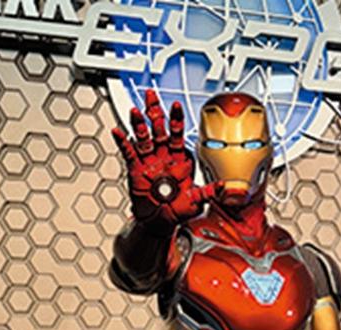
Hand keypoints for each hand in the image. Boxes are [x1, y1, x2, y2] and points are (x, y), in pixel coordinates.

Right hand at [112, 90, 221, 229]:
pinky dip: (123, 142)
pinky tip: (118, 132)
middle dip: (155, 112)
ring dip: (139, 125)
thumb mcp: (195, 202)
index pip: (178, 136)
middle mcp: (163, 158)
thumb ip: (207, 192)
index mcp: (178, 161)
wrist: (159, 223)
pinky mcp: (136, 170)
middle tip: (151, 95)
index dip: (176, 121)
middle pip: (159, 130)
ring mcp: (149, 162)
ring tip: (135, 111)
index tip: (176, 106)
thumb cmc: (176, 211)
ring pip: (143, 138)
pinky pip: (129, 153)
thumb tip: (222, 187)